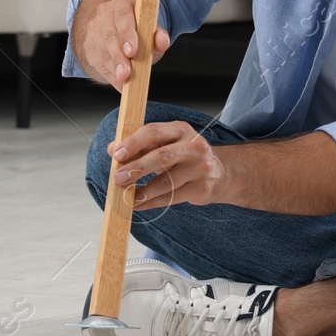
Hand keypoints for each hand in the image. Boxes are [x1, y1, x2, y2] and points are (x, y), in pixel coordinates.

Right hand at [72, 0, 170, 90]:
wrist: (119, 29)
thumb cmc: (139, 29)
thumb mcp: (152, 30)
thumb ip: (159, 35)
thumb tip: (162, 41)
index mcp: (123, 3)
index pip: (123, 17)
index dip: (127, 35)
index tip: (132, 52)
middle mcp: (105, 13)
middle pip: (110, 36)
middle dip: (118, 57)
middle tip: (126, 73)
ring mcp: (94, 29)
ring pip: (102, 51)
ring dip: (113, 68)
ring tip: (124, 80)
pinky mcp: (88, 44)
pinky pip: (97, 61)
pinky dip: (109, 74)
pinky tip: (119, 83)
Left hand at [108, 121, 239, 210]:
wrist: (222, 172)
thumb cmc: (186, 156)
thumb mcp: (167, 144)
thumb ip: (141, 145)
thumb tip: (112, 150)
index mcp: (180, 130)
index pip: (154, 132)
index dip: (134, 143)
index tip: (116, 154)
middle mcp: (193, 146)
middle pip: (162, 157)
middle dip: (137, 168)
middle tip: (118, 178)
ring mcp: (200, 168)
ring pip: (166, 182)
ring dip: (143, 191)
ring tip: (126, 197)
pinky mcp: (202, 188)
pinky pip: (171, 198)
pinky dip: (151, 203)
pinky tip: (137, 205)